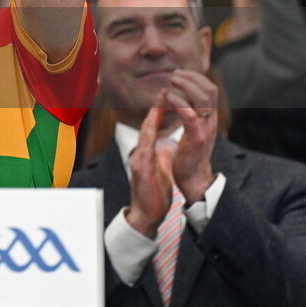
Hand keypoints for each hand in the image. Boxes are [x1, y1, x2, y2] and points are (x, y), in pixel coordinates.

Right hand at [125, 91, 173, 237]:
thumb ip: (159, 156)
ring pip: (146, 133)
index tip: (166, 97)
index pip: (153, 129)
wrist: (145, 215)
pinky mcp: (141, 168)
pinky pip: (146, 147)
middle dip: (156, 108)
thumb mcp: (158, 170)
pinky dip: (150, 134)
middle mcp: (140, 153)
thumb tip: (164, 146)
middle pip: (148, 126)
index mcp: (146, 154)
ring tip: (161, 101)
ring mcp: (139, 159)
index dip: (159, 113)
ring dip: (153, 116)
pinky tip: (155, 124)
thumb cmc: (153, 194)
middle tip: (164, 91)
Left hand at [167, 70, 217, 202]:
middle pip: (209, 90)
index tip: (180, 73)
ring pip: (203, 99)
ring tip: (171, 82)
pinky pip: (191, 116)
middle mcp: (211, 121)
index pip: (210, 89)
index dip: (196, 77)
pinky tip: (168, 98)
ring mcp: (205, 129)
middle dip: (191, 77)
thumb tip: (183, 95)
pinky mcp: (197, 139)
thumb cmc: (189, 152)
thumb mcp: (193, 128)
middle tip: (174, 75)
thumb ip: (192, 112)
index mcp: (210, 117)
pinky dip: (179, 103)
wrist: (194, 177)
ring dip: (186, 86)